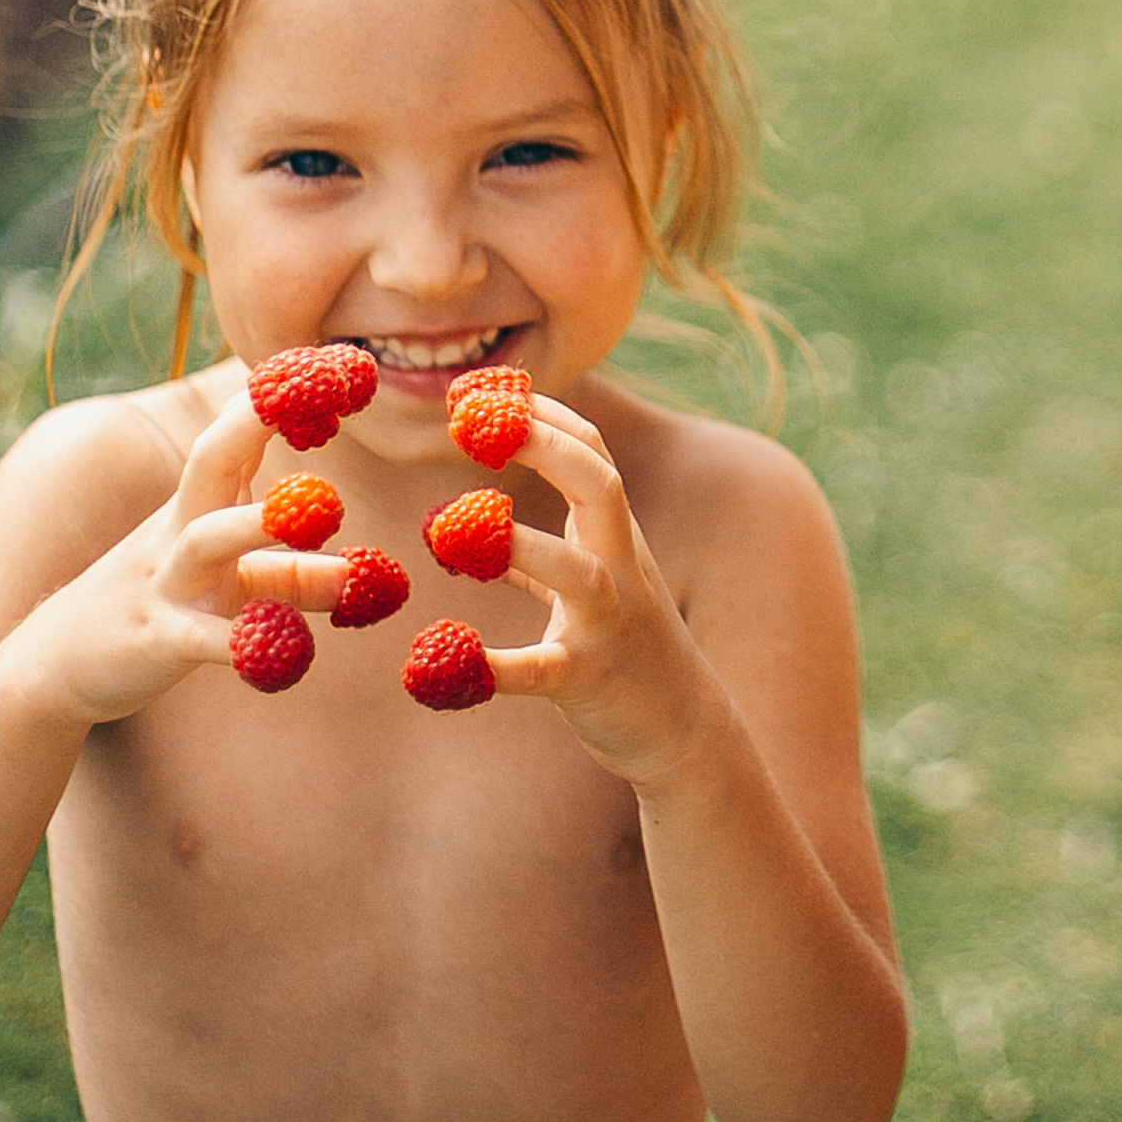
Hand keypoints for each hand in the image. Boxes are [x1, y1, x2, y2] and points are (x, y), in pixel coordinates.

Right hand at [5, 405, 347, 728]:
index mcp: (196, 508)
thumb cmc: (155, 607)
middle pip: (210, 463)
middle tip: (311, 398)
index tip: (328, 365)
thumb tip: (349, 573)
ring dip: (257, 524)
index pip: (233, 439)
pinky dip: (241, 644)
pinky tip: (283, 654)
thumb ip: (284, 576)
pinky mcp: (159, 641)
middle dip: (252, 426)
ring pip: (207, 540)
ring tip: (322, 519)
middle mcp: (179, 532)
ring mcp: (167, 583)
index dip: (273, 402)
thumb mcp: (222, 586)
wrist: (54, 664)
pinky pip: (203, 639)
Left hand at [480, 399, 716, 790]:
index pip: (591, 452)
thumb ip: (548, 555)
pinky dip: (490, 667)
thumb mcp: (597, 587)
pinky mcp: (586, 680)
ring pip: (574, 572)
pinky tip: (437, 665)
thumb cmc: (631, 650)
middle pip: (598, 485)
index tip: (485, 390)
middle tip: (473, 421)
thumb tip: (483, 532)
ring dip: (515, 545)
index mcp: (616, 538)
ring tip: (443, 528)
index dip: (543, 415)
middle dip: (544, 445)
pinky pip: (537, 671)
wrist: (684, 732)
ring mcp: (607, 624)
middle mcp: (619, 568)